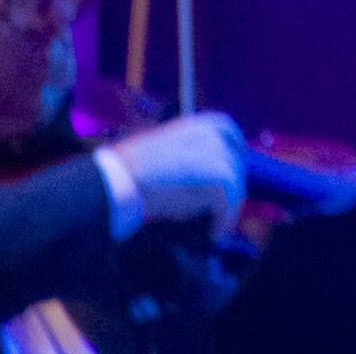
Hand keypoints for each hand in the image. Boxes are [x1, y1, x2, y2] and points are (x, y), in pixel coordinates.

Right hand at [110, 111, 246, 233]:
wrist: (120, 180)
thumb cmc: (131, 170)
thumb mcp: (165, 151)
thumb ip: (189, 156)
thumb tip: (205, 179)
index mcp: (197, 123)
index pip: (229, 132)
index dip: (233, 153)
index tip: (232, 174)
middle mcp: (211, 133)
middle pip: (235, 162)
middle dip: (230, 187)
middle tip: (220, 209)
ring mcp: (217, 152)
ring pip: (235, 183)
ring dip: (227, 207)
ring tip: (214, 225)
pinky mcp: (220, 174)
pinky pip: (231, 200)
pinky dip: (225, 219)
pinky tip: (213, 232)